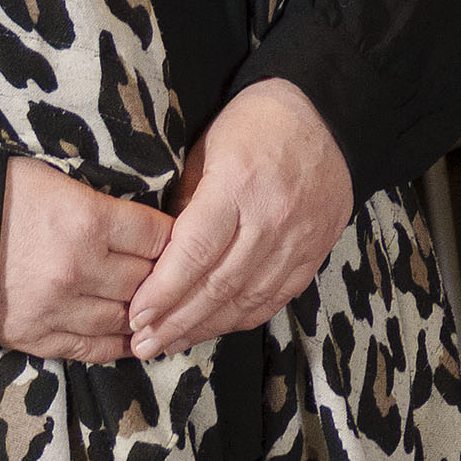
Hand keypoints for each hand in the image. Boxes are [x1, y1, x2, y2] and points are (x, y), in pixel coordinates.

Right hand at [0, 157, 172, 364]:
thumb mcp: (50, 180)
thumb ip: (97, 204)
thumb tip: (136, 220)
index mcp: (88, 221)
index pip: (160, 236)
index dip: (173, 237)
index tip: (177, 238)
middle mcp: (80, 269)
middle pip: (150, 280)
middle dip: (164, 276)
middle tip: (171, 273)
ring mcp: (58, 308)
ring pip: (127, 318)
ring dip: (144, 312)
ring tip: (155, 306)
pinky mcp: (36, 337)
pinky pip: (94, 350)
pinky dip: (118, 344)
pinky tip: (133, 337)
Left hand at [124, 79, 355, 358]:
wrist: (324, 115)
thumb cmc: (252, 126)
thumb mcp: (205, 150)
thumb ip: (185, 206)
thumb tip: (159, 258)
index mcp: (239, 186)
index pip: (196, 253)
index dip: (164, 291)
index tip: (136, 316)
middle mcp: (273, 218)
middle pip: (220, 285)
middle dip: (177, 321)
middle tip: (143, 345)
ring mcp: (300, 238)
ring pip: (249, 299)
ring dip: (207, 327)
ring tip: (171, 344)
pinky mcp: (317, 250)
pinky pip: (278, 296)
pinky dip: (245, 317)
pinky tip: (216, 328)